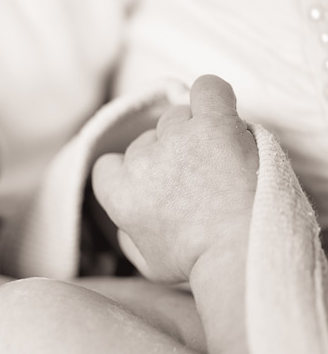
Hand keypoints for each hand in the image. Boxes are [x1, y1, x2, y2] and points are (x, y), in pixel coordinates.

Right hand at [91, 75, 257, 282]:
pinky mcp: (213, 124)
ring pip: (176, 117)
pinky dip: (211, 96)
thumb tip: (125, 221)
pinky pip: (207, 89)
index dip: (133, 174)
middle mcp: (142, 161)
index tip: (157, 187)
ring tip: (217, 160)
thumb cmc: (199, 264)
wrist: (244, 252)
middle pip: (146, 141)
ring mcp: (177, 138)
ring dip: (192, 133)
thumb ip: (127, 235)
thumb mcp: (147, 263)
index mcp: (119, 194)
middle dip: (167, 156)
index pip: (109, 165)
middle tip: (198, 181)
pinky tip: (219, 112)